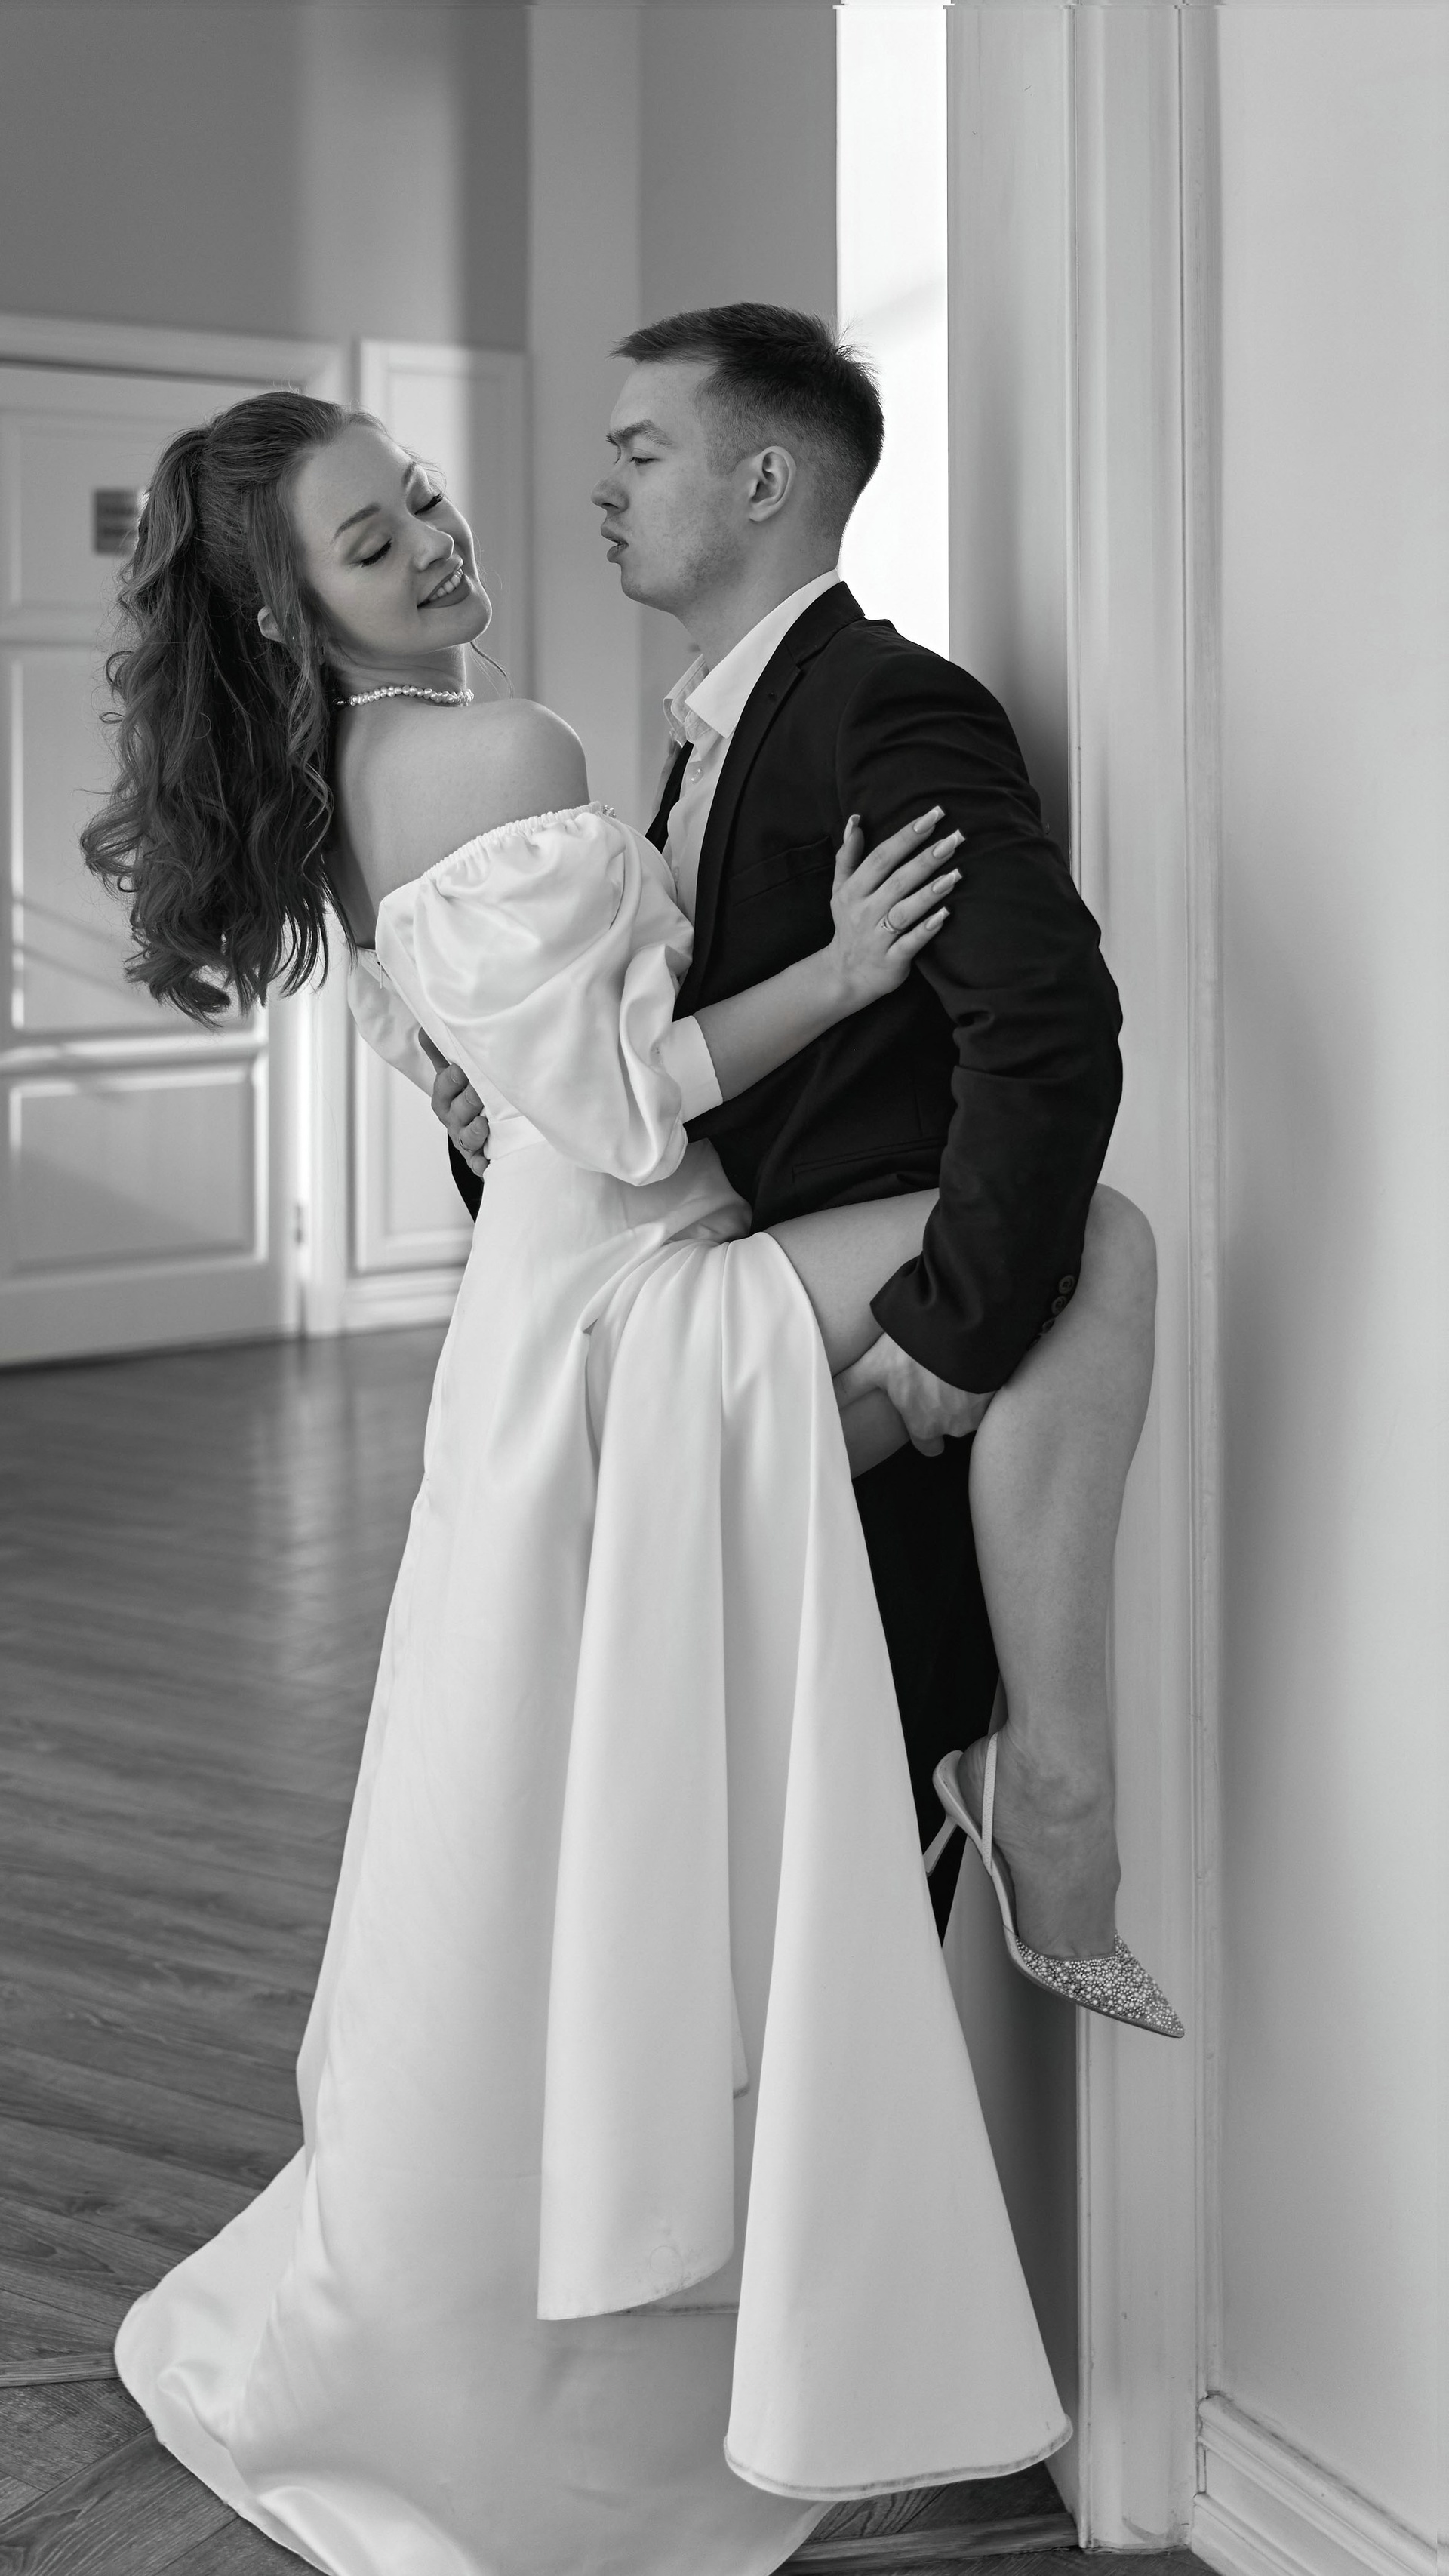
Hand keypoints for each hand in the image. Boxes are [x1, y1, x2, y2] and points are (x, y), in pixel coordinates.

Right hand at [421, 1035, 489, 1178]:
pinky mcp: (479, 1157)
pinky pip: (477, 1163)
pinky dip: (480, 1164)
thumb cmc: (466, 1098)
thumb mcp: (453, 1075)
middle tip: (478, 1093)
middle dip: (467, 1101)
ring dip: (474, 1131)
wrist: (482, 1133)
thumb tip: (426, 1028)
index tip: (460, 1070)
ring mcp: (466, 1139)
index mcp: (445, 1098)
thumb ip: (442, 1052)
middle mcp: (454, 1119)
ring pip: (467, 1136)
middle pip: (458, 1111)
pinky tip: (486, 1163)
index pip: (444, 1087)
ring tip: (483, 1125)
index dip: (451, 1079)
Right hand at [825, 807, 961, 1009]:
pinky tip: (945, 914)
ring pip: (905, 911)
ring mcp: (877, 937)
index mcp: (853, 891)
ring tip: (955, 873)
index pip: (881, 858)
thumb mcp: (841, 890)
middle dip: (926, 858)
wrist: (845, 975)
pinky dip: (927, 929)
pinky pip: (911, 943)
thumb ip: (848, 856)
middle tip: (955, 839)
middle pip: (898, 880)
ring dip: (930, 892)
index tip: (931, 817)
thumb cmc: (849, 924)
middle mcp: (864, 912)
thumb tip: (856, 820)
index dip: (906, 836)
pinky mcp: (891, 960)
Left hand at [832, 1332, 992, 1455]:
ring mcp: (980, 1410)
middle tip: (938, 1384)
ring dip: (967, 1392)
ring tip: (956, 1366)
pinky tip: (974, 1361)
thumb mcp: (876, 1365)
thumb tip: (823, 1397)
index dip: (925, 1434)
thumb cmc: (916, 1351)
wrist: (963, 1329)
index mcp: (924, 1426)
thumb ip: (850, 1385)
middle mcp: (954, 1426)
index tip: (921, 1413)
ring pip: (972, 1409)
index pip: (928, 1447)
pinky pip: (992, 1392)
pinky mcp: (1000, 1390)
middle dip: (948, 1411)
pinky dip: (985, 1380)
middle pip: (951, 1427)